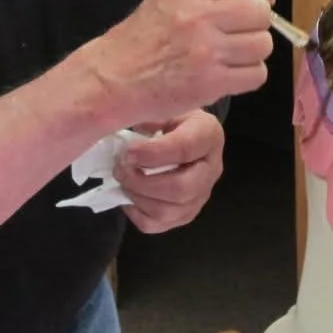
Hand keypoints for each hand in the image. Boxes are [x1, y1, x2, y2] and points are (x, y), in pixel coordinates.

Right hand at [85, 0, 276, 123]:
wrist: (113, 79)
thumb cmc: (141, 38)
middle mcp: (200, 16)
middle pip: (260, 12)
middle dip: (258, 22)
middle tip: (243, 31)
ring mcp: (207, 51)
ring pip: (262, 45)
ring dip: (254, 51)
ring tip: (234, 54)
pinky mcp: (212, 83)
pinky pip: (256, 74)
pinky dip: (249, 75)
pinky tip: (231, 73)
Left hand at [115, 111, 224, 234]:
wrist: (187, 134)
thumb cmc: (173, 119)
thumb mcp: (165, 107)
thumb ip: (150, 115)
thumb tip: (126, 133)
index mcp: (209, 136)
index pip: (184, 149)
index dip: (152, 154)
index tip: (126, 152)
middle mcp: (212, 169)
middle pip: (181, 189)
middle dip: (142, 183)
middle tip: (120, 169)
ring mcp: (200, 196)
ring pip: (168, 211)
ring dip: (137, 198)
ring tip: (122, 181)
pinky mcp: (185, 214)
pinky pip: (158, 225)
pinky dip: (136, 213)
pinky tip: (128, 197)